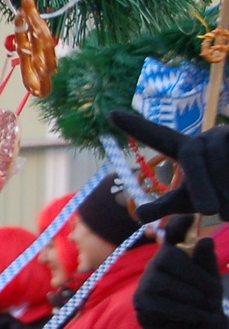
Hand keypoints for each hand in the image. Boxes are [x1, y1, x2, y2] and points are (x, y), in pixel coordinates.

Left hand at [111, 111, 228, 219]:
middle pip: (192, 157)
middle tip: (210, 212)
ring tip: (227, 212)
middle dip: (201, 186)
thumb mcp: (188, 202)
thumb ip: (164, 207)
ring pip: (221, 159)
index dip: (136, 127)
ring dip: (225, 189)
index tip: (110, 114)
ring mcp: (223, 134)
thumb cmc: (218, 196)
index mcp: (183, 150)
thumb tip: (139, 214)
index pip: (156, 137)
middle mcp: (201, 138)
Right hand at [134, 216, 225, 328]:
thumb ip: (206, 263)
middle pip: (169, 257)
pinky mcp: (142, 304)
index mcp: (176, 256)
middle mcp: (156, 266)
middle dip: (197, 276)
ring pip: (166, 282)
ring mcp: (145, 285)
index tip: (188, 217)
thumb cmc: (202, 305)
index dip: (177, 224)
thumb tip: (203, 240)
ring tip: (209, 309)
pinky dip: (186, 311)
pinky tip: (197, 317)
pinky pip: (163, 303)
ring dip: (194, 297)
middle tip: (215, 295)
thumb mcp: (211, 282)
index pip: (172, 233)